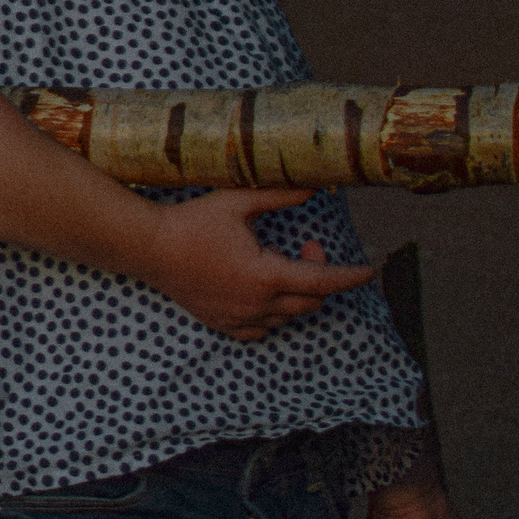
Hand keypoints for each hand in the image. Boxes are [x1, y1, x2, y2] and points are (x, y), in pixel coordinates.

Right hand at [131, 188, 374, 339]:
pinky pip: (260, 330)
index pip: (325, 280)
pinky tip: (259, 294)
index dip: (351, 276)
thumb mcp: (236, 203)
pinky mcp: (223, 323)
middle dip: (317, 275)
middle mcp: (258, 303)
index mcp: (267, 274)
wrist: (149, 248)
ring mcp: (240, 317)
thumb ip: (279, 196)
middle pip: (311, 301)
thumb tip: (314, 188)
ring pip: (288, 317)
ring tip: (276, 266)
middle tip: (304, 248)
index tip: (369, 271)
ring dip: (294, 295)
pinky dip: (270, 316)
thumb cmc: (192, 222)